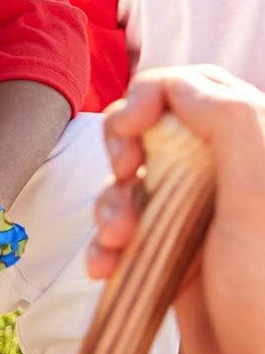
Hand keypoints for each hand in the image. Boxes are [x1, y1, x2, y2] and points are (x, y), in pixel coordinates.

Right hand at [87, 65, 264, 353]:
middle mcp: (230, 177)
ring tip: (117, 242)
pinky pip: (122, 226)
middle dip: (125, 146)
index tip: (131, 128)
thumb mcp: (258, 203)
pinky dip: (103, 242)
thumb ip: (231, 126)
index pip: (197, 87)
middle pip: (156, 124)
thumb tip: (178, 85)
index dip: (152, 94)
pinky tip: (105, 267)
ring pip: (132, 177)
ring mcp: (199, 216)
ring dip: (109, 203)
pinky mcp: (172, 252)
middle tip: (123, 169)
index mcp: (257, 153)